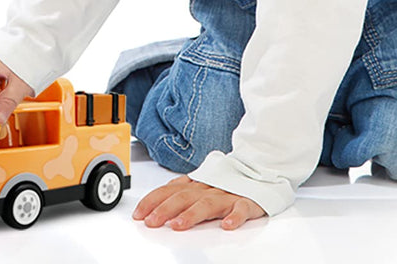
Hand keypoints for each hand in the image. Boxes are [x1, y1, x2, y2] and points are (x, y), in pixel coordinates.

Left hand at [133, 175, 265, 230]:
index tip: (139, 214)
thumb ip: (180, 190)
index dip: (152, 201)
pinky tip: (228, 225)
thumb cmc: (225, 181)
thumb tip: (156, 199)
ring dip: (192, 214)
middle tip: (152, 222)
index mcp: (195, 184)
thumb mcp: (199, 184)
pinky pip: (241, 209)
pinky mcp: (247, 202)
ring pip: (207, 203)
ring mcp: (227, 194)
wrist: (258, 170)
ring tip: (179, 225)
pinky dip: (235, 216)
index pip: (169, 191)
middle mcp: (208, 187)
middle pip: (183, 197)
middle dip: (165, 209)